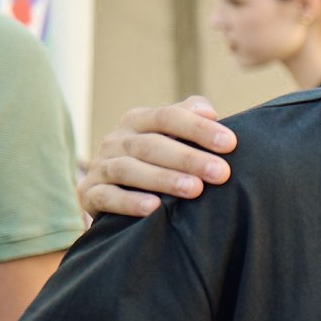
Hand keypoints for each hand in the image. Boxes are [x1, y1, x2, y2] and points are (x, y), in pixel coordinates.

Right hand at [77, 97, 234, 218]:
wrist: (116, 195)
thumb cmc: (159, 161)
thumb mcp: (173, 137)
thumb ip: (190, 119)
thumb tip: (208, 111)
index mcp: (138, 121)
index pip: (167, 117)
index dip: (198, 128)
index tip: (230, 143)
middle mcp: (116, 140)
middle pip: (151, 145)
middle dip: (188, 158)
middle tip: (221, 173)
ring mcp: (100, 166)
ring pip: (128, 169)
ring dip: (163, 179)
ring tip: (195, 189)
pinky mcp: (90, 194)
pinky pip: (106, 196)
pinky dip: (129, 202)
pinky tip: (153, 208)